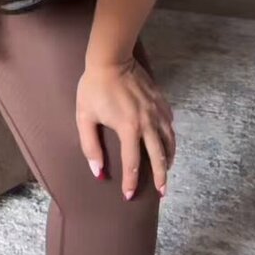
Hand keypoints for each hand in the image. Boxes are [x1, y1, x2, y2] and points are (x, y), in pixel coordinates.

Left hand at [76, 56, 175, 199]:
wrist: (111, 59)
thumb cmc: (94, 88)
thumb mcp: (84, 117)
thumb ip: (90, 146)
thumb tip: (98, 172)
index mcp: (128, 129)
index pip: (132, 164)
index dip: (131, 182)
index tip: (129, 196)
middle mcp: (147, 123)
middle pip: (159, 157)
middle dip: (161, 177)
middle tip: (162, 192)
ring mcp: (156, 111)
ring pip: (169, 140)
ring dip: (169, 158)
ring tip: (167, 169)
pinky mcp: (160, 100)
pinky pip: (169, 122)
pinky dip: (170, 136)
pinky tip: (167, 140)